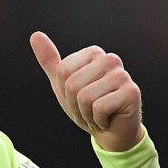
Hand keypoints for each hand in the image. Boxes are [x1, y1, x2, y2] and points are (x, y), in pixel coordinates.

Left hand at [30, 31, 143, 151]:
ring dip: (86, 114)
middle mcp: (110, 59)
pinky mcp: (132, 92)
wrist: (109, 132)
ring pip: (85, 97)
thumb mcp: (63, 83)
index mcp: (93, 53)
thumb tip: (35, 35)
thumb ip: (50, 60)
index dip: (65, 91)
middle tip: (88, 109)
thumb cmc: (86, 106)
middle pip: (72, 84)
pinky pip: (99, 108)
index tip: (77, 98)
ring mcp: (123, 75)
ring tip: (98, 114)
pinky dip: (98, 120)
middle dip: (75, 105)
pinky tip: (108, 119)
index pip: (63, 71)